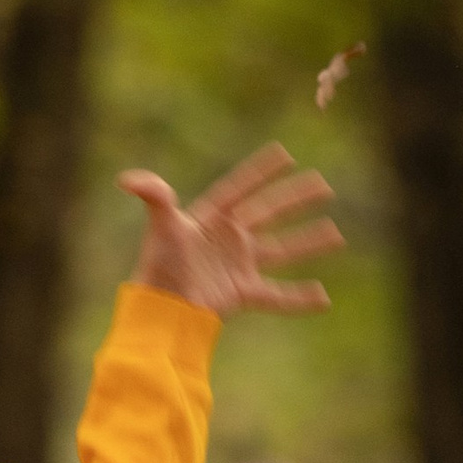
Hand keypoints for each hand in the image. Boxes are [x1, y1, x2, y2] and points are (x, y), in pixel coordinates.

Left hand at [120, 142, 340, 316]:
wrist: (160, 308)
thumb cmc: (158, 265)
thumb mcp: (160, 226)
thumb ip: (152, 197)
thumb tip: (125, 179)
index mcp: (212, 217)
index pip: (241, 188)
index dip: (262, 171)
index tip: (285, 154)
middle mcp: (229, 239)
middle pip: (269, 213)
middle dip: (295, 199)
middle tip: (324, 185)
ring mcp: (238, 265)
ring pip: (282, 250)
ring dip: (309, 243)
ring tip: (337, 234)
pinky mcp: (242, 293)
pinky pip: (278, 296)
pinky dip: (300, 298)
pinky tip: (324, 298)